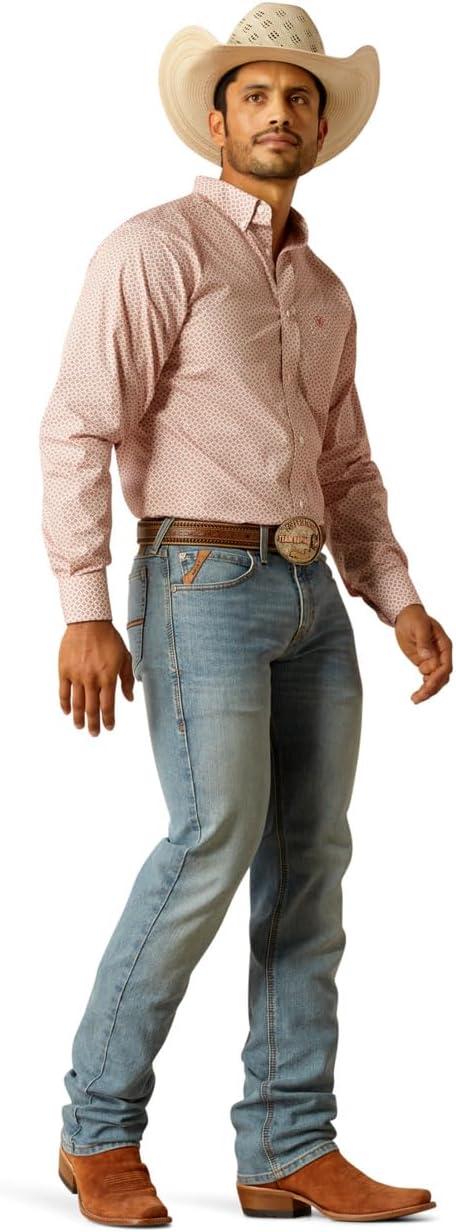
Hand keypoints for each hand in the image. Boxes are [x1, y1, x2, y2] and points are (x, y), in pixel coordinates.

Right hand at [59, 620, 134, 734]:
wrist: (88, 622)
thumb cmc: (110, 639)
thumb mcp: (124, 657)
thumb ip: (127, 679)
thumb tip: (130, 698)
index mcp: (108, 677)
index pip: (108, 706)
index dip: (108, 719)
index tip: (109, 727)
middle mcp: (92, 679)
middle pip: (92, 709)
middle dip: (94, 724)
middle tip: (94, 734)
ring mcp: (76, 676)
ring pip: (77, 703)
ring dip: (79, 718)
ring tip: (80, 727)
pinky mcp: (64, 670)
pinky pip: (63, 692)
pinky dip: (64, 704)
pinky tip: (67, 712)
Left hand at [394, 604, 452, 702]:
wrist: (406, 617)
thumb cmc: (414, 618)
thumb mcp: (418, 626)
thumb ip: (423, 641)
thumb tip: (426, 656)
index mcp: (444, 646)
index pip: (446, 666)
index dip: (438, 676)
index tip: (426, 683)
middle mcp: (441, 655)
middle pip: (442, 677)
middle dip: (432, 688)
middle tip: (418, 697)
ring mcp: (433, 660)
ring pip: (435, 681)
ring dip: (427, 691)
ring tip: (415, 699)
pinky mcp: (424, 663)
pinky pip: (427, 679)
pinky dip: (424, 688)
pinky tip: (416, 695)